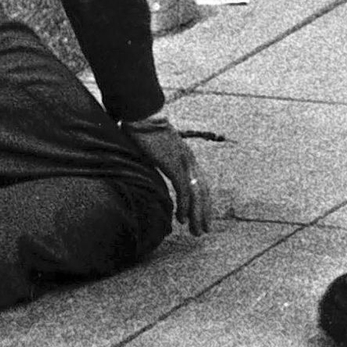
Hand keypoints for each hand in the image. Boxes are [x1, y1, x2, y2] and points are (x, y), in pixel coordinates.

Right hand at [126, 117, 214, 233]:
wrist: (143, 116)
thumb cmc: (144, 132)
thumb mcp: (153, 152)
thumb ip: (156, 164)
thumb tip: (148, 174)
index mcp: (186, 157)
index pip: (200, 184)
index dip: (202, 201)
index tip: (201, 216)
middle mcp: (189, 160)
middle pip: (202, 191)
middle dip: (203, 213)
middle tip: (203, 231)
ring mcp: (183, 162)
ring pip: (196, 194)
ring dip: (196, 215)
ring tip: (196, 231)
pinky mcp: (174, 164)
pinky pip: (183, 190)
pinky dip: (184, 206)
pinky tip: (181, 220)